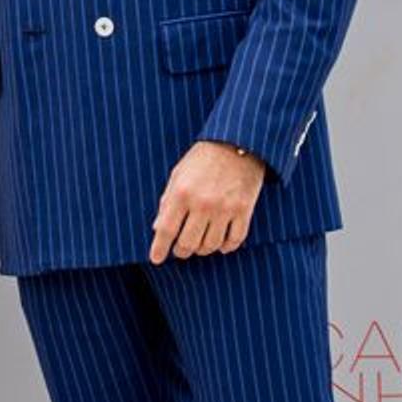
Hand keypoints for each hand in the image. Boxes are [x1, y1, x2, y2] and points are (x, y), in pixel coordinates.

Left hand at [150, 140, 265, 263]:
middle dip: (181, 251)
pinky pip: (234, 240)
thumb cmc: (204, 158)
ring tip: (200, 243)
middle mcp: (202, 203)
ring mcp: (225, 208)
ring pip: (210, 246)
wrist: (239, 142)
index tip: (157, 259)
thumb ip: (167, 201)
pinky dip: (226, 247)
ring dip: (203, 249)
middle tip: (181, 249)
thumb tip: (158, 228)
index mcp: (182, 193)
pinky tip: (221, 243)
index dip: (160, 248)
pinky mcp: (244, 210)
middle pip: (188, 244)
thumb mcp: (178, 174)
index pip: (167, 230)